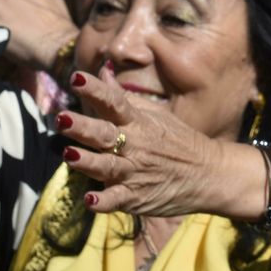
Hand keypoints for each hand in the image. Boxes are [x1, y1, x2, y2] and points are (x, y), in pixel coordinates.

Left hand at [60, 70, 243, 217]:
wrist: (209, 174)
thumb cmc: (178, 141)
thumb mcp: (154, 114)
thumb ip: (122, 96)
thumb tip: (101, 69)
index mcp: (139, 123)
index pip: (114, 102)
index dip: (95, 90)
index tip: (76, 78)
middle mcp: (135, 146)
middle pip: (105, 134)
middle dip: (83, 126)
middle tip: (61, 118)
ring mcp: (135, 173)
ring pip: (107, 166)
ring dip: (87, 161)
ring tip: (68, 154)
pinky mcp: (136, 198)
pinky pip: (117, 200)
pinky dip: (103, 201)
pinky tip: (89, 200)